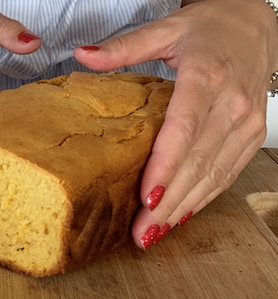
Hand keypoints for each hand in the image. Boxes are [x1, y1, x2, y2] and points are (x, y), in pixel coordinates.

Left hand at [74, 0, 277, 248]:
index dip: (164, 168)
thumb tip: (83, 54)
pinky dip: (205, 198)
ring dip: (184, 208)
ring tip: (155, 233)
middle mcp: (232, 104)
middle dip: (168, 202)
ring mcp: (246, 122)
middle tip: (141, 233)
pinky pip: (228, 173)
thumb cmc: (210, 29)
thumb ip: (124, 47)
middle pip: (197, 162)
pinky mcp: (251, 134)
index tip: (145, 198)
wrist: (256, 25)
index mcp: (206, 77)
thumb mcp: (165, 30)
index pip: (183, 130)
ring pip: (213, 174)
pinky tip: (183, 215)